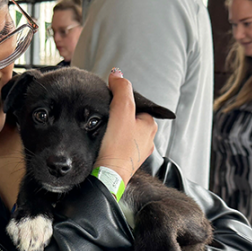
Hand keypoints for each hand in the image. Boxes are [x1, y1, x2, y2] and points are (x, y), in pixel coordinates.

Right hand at [95, 70, 156, 184]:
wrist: (106, 176)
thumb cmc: (116, 146)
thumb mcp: (121, 109)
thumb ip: (121, 89)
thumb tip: (117, 74)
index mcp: (150, 126)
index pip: (135, 104)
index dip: (120, 101)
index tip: (108, 104)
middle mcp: (147, 140)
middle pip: (129, 118)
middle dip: (117, 116)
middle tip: (103, 117)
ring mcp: (137, 153)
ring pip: (124, 132)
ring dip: (113, 130)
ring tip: (101, 130)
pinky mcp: (125, 162)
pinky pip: (118, 146)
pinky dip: (111, 143)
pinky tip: (103, 143)